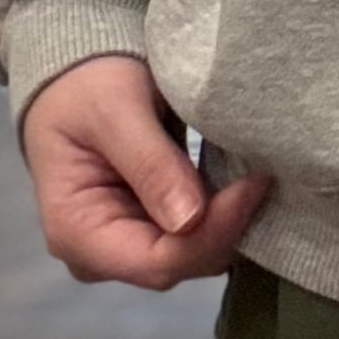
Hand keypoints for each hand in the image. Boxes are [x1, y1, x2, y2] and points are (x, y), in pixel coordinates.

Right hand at [21, 54, 271, 290]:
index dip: (212, 233)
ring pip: (192, 254)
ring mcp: (125, 243)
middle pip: (178, 264)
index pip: (157, 262)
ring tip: (258, 178)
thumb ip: (150, 164)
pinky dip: (221, 212)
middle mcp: (99, 253)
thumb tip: (190, 220)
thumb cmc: (86, 86)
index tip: (252, 185)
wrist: (76, 74)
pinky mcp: (149, 226)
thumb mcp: (115, 112)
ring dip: (228, 221)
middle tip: (262, 177)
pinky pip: (194, 235)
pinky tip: (244, 182)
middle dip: (225, 228)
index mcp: (76, 233)